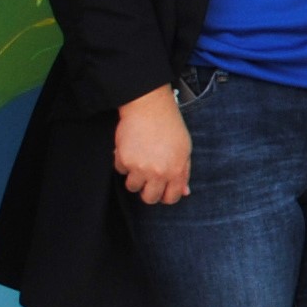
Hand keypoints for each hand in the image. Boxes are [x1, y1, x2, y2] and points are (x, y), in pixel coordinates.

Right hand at [113, 86, 192, 205]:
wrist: (149, 107)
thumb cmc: (169, 125)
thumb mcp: (185, 148)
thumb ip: (184, 172)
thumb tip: (185, 192)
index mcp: (176, 170)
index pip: (172, 198)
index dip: (167, 195)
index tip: (163, 190)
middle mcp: (158, 172)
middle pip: (149, 198)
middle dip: (148, 192)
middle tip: (148, 180)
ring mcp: (140, 167)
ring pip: (132, 187)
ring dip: (134, 177)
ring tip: (139, 162)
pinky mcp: (124, 160)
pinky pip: (121, 171)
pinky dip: (124, 163)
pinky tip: (131, 150)